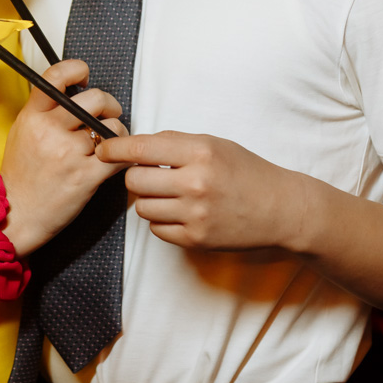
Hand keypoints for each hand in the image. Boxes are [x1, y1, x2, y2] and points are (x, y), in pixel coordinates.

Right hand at [2, 59, 126, 255]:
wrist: (17, 213)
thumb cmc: (21, 175)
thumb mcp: (22, 132)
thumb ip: (44, 111)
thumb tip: (72, 92)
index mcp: (32, 116)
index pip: (56, 76)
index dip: (76, 69)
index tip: (84, 76)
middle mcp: (49, 130)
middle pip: (95, 98)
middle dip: (109, 104)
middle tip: (109, 113)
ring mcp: (68, 153)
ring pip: (112, 128)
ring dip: (116, 134)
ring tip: (108, 144)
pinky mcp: (85, 176)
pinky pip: (118, 156)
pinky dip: (121, 157)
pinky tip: (114, 160)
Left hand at [97, 131, 304, 250]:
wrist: (279, 208)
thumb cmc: (245, 171)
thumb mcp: (213, 143)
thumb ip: (173, 143)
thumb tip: (134, 145)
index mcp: (199, 152)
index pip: (140, 148)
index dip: (114, 148)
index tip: (103, 148)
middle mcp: (195, 183)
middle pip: (134, 180)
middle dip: (135, 176)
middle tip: (149, 174)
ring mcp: (195, 214)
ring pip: (142, 207)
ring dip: (148, 200)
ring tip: (168, 194)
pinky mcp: (196, 239)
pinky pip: (157, 230)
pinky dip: (162, 220)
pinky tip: (179, 212)